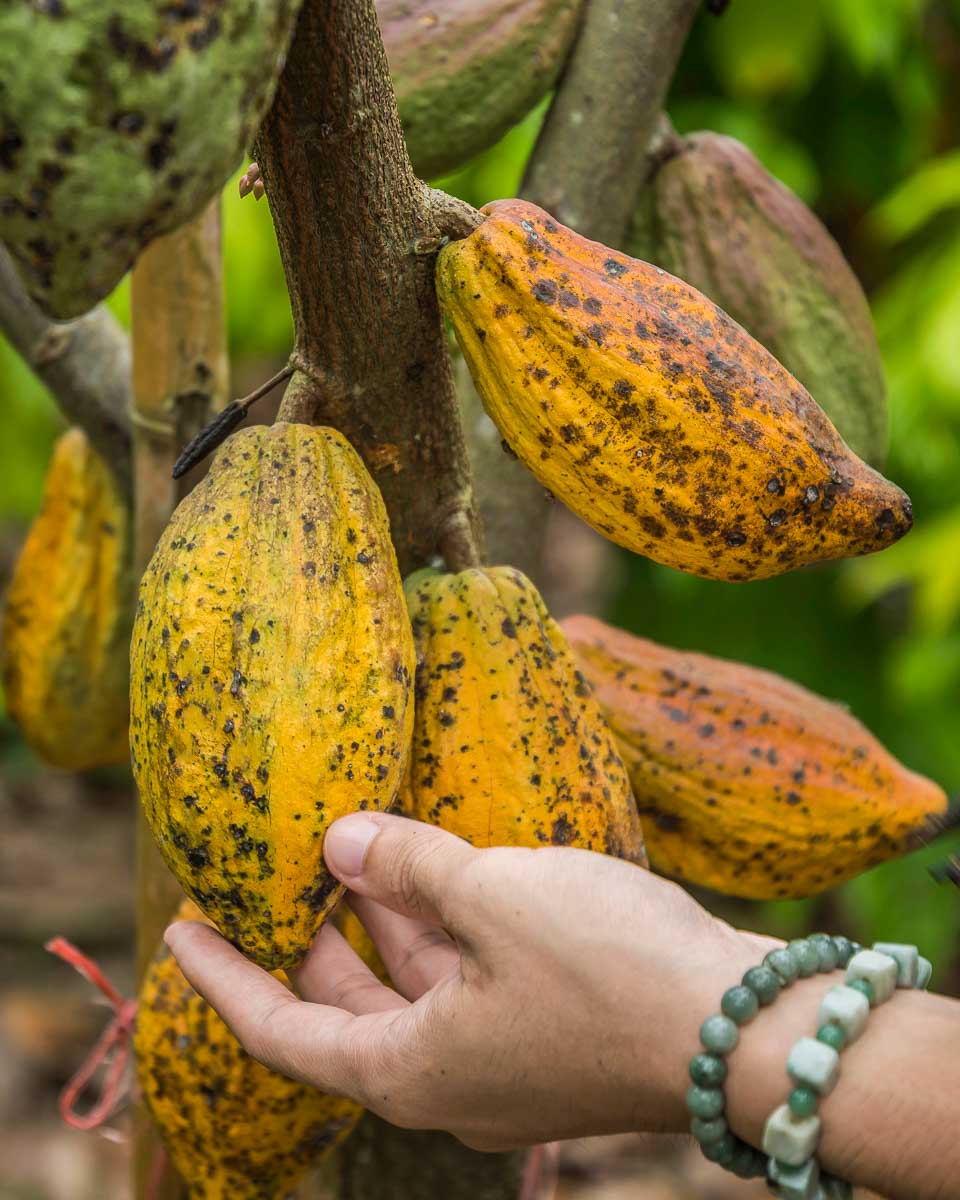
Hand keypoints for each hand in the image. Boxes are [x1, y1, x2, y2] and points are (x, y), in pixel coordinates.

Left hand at [165, 813, 769, 1149]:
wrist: (745, 1031)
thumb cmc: (606, 969)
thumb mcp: (491, 897)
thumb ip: (407, 866)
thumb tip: (341, 840)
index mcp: (411, 1069)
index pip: (283, 1032)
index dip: (224, 979)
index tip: (179, 930)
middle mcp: (449, 1078)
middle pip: (351, 1006)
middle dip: (313, 935)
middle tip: (278, 867)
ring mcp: (504, 1060)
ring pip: (417, 985)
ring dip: (387, 919)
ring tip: (357, 847)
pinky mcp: (551, 1033)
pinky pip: (470, 979)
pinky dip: (445, 925)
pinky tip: (449, 867)